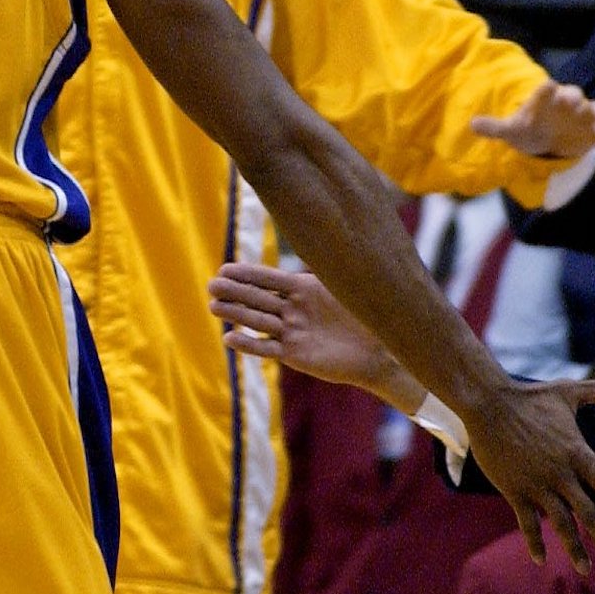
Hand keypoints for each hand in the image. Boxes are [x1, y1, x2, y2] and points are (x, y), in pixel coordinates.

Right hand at [209, 261, 420, 409]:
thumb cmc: (371, 316)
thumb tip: (328, 239)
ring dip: (235, 314)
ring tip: (214, 307)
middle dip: (234, 291)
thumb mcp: (350, 288)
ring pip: (258, 321)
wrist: (382, 353)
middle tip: (212, 286)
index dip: (247, 273)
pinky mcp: (294, 354)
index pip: (269, 278)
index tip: (225, 268)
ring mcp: (292, 331)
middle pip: (257, 298)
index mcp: (303, 287)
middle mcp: (293, 308)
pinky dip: (249, 344)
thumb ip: (334, 268)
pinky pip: (267, 348)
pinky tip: (230, 338)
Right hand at [460, 371, 594, 575]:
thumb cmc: (528, 397)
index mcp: (577, 453)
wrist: (485, 401)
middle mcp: (560, 473)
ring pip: (561, 524)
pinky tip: (541, 559)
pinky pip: (527, 521)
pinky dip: (535, 542)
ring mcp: (536, 483)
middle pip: (589, 514)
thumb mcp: (567, 393)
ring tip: (586, 568)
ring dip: (575, 549)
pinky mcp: (513, 488)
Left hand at [470, 78, 594, 161]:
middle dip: (574, 98)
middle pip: (574, 95)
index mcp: (544, 101)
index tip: (549, 86)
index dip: (546, 90)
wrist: (546, 138)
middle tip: (575, 103)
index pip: (544, 92)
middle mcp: (566, 104)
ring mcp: (583, 117)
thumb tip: (472, 124)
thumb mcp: (511, 129)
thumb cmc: (528, 128)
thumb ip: (494, 127)